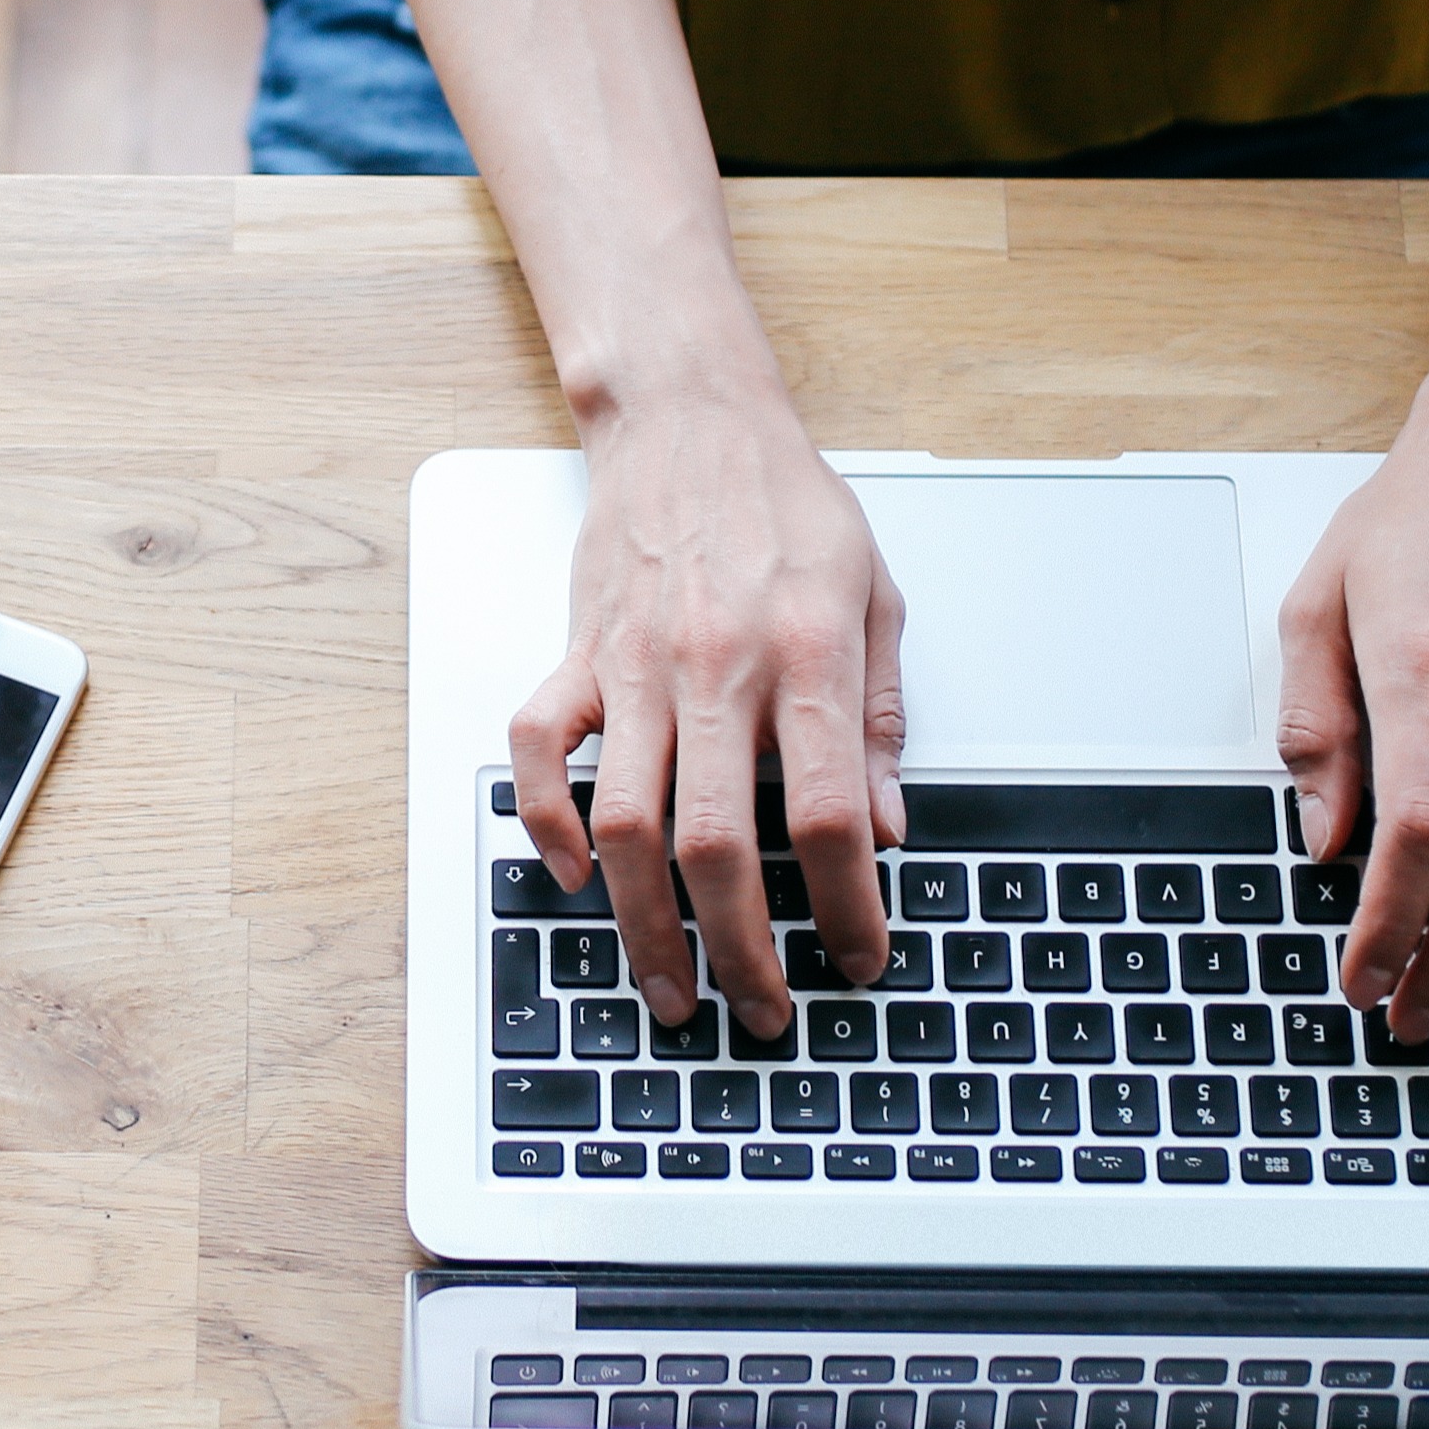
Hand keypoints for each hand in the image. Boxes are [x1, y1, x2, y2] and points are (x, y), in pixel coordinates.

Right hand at [509, 381, 907, 1038]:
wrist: (691, 417)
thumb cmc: (786, 505)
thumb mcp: (875, 599)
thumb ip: (878, 721)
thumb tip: (890, 830)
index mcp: (805, 654)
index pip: (827, 814)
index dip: (847, 904)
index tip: (862, 955)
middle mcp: (715, 666)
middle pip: (717, 844)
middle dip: (741, 950)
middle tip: (761, 1010)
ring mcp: (634, 663)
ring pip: (626, 822)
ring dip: (644, 924)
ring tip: (670, 988)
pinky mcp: (577, 653)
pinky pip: (539, 751)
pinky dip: (548, 822)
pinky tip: (577, 873)